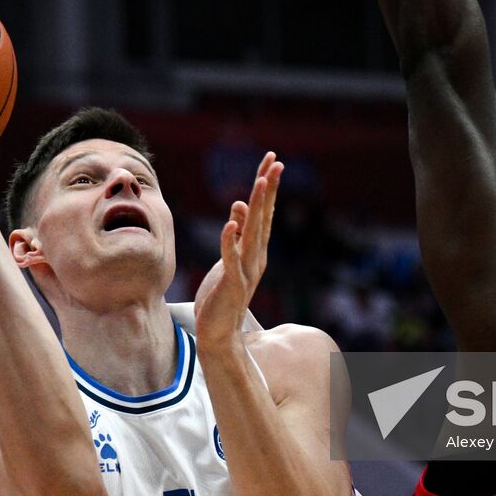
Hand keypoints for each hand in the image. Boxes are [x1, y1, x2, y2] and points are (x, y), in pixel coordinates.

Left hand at [194, 153, 283, 351]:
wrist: (219, 333)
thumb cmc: (223, 295)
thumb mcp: (231, 258)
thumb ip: (237, 234)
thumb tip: (239, 205)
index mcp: (257, 250)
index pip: (265, 213)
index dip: (269, 187)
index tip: (273, 161)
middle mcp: (256, 257)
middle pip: (263, 217)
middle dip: (268, 189)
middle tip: (275, 162)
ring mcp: (245, 270)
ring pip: (252, 234)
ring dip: (256, 208)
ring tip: (259, 183)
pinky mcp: (231, 284)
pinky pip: (230, 259)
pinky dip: (230, 242)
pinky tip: (230, 224)